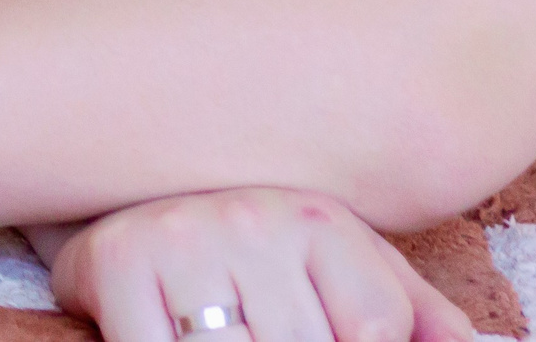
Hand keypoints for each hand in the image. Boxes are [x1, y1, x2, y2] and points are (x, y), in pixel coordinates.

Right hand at [46, 189, 475, 341]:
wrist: (125, 207)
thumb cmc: (255, 263)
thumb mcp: (346, 276)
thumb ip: (419, 317)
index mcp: (321, 221)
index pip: (375, 326)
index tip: (319, 335)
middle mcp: (253, 217)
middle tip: (260, 328)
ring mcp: (181, 237)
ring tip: (232, 326)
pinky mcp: (116, 262)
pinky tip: (176, 334)